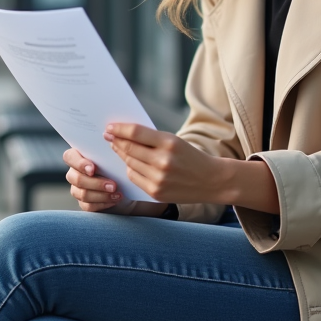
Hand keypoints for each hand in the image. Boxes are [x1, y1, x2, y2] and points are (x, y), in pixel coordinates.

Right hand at [63, 148, 146, 213]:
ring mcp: (78, 189)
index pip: (69, 157)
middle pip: (75, 178)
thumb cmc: (119, 166)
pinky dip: (103, 203)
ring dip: (101, 194)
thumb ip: (109, 149)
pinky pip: (88, 206)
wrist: (128, 186)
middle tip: (113, 185)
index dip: (79, 163)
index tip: (93, 169)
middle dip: (95, 182)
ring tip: (117, 192)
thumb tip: (113, 139)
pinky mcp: (84, 203)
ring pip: (82, 193)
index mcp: (79, 156)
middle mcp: (75, 172)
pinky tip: (115, 199)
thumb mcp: (115, 157)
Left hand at [106, 124, 281, 212]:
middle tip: (108, 136)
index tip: (109, 127)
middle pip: (129, 149)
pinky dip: (130, 170)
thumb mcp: (175, 141)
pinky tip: (131, 164)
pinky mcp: (156, 192)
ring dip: (122, 155)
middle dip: (116, 142)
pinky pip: (134, 177)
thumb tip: (124, 135)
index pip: (136, 133)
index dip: (119, 129)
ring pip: (129, 163)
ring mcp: (159, 179)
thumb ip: (152, 138)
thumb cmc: (190, 157)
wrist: (212, 180)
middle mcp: (163, 161)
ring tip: (119, 148)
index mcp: (169, 143)